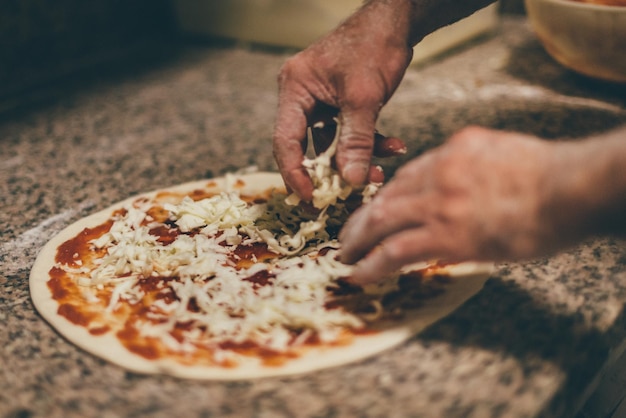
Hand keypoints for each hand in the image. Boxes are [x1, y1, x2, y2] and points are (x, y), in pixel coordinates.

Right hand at [272, 1, 414, 200]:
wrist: (396, 21)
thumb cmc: (374, 46)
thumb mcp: (364, 98)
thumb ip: (356, 141)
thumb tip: (350, 180)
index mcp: (294, 89)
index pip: (285, 141)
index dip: (295, 174)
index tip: (311, 198)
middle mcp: (302, 97)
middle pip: (307, 147)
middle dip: (331, 171)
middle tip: (345, 195)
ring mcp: (320, 101)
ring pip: (332, 144)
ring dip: (357, 159)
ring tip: (382, 171)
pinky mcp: (339, 104)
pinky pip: (348, 133)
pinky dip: (368, 143)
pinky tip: (393, 146)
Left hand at [339, 126, 585, 283]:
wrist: (568, 188)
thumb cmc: (550, 175)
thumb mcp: (505, 152)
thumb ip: (477, 164)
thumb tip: (465, 183)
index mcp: (454, 150)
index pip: (408, 175)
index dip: (387, 196)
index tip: (378, 211)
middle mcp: (437, 172)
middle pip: (386, 196)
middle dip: (361, 218)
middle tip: (348, 235)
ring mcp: (439, 203)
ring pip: (381, 221)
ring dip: (358, 241)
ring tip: (345, 256)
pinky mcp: (446, 235)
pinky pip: (395, 252)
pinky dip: (372, 265)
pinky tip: (360, 276)